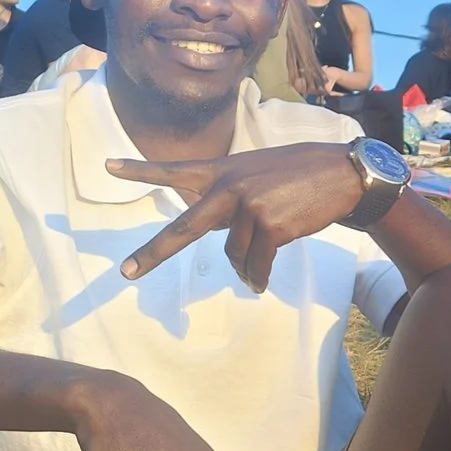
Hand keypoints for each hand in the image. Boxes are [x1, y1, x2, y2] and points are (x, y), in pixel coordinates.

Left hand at [110, 142, 368, 290]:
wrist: (343, 174)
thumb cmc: (301, 175)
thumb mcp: (258, 174)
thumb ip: (231, 199)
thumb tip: (223, 238)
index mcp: (223, 171)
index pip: (174, 170)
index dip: (140, 170)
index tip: (107, 166)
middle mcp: (229, 188)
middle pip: (184, 227)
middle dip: (153, 253)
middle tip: (125, 273)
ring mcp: (250, 206)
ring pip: (232, 254)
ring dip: (243, 268)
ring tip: (253, 273)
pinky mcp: (271, 225)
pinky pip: (256, 264)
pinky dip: (257, 277)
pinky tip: (258, 284)